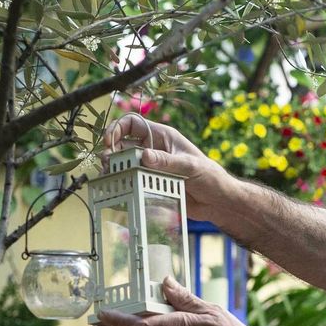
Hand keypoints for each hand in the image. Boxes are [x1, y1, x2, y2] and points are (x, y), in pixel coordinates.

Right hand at [103, 113, 239, 220]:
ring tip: (111, 177)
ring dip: (114, 169)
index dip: (117, 129)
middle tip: (109, 165)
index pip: (132, 124)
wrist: (217, 202)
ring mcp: (150, 167)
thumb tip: (144, 156)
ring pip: (124, 163)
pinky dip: (122, 183)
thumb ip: (167, 162)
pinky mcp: (150, 183)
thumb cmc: (210, 177)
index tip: (109, 143)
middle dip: (111, 152)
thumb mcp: (189, 166)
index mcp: (162, 136)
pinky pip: (131, 180)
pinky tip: (118, 189)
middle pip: (122, 144)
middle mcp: (153, 149)